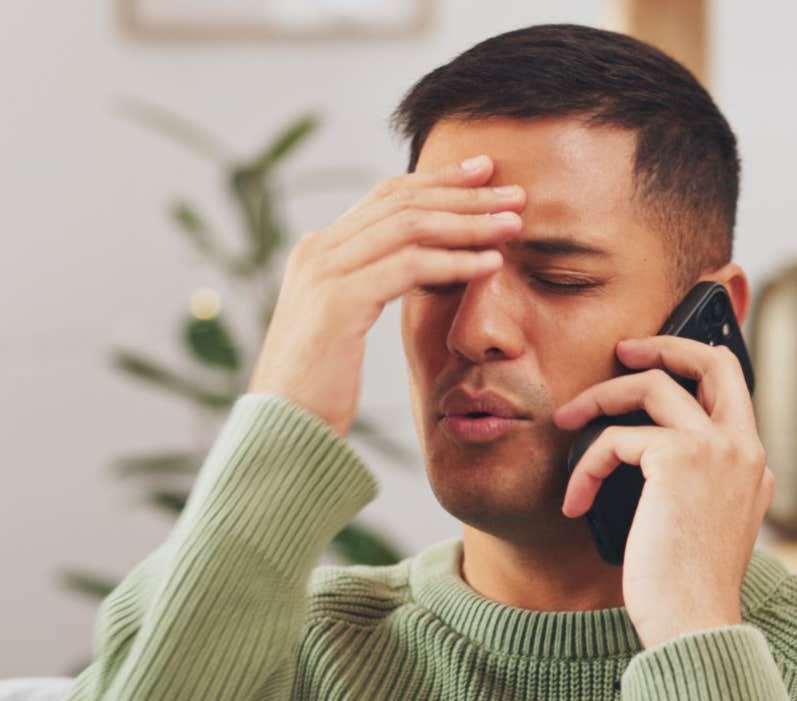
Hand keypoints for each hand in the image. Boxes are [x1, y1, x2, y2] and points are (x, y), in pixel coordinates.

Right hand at [247, 154, 524, 436]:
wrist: (282, 430)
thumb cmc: (319, 390)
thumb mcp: (345, 325)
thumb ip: (371, 287)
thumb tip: (423, 268)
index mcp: (319, 251)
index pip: (386, 197)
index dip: (439, 181)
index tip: (484, 175)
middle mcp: (318, 251)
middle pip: (402, 201)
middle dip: (464, 194)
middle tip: (514, 193)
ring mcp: (325, 272)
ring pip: (410, 227)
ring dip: (468, 223)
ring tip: (513, 225)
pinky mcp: (339, 301)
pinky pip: (409, 268)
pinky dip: (455, 262)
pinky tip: (491, 265)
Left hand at [552, 336, 774, 649]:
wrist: (693, 625)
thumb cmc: (684, 591)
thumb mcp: (696, 527)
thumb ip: (686, 484)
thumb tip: (633, 451)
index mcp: (753, 466)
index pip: (732, 389)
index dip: (694, 364)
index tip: (654, 362)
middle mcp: (745, 449)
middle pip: (712, 361)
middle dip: (663, 344)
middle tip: (620, 352)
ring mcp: (717, 450)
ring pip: (652, 385)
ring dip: (600, 398)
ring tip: (566, 422)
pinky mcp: (678, 459)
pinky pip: (616, 438)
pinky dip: (586, 465)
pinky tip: (574, 502)